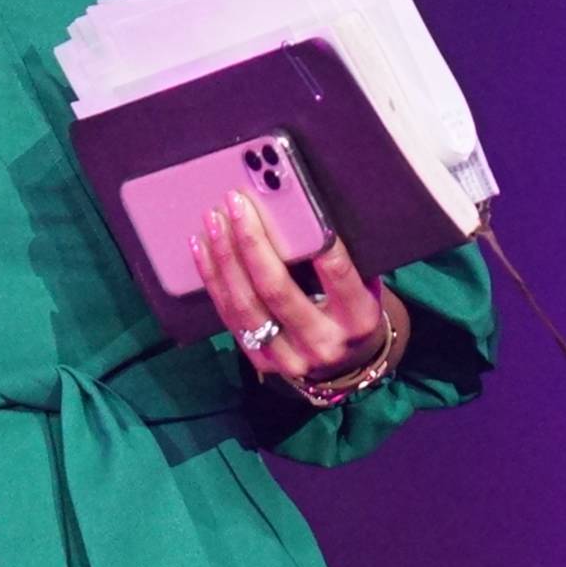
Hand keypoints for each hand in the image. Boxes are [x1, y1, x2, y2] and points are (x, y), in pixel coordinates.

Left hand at [193, 198, 396, 394]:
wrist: (347, 363)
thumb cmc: (352, 310)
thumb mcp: (362, 286)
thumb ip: (337, 260)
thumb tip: (302, 214)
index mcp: (357, 318)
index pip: (336, 272)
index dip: (316, 238)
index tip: (294, 204)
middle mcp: (323, 342)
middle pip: (277, 289)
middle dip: (251, 241)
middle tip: (236, 203)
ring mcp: (290, 357)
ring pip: (246, 304)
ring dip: (224, 257)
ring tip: (214, 221)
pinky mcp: (263, 362)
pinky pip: (230, 317)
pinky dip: (213, 279)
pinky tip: (202, 248)